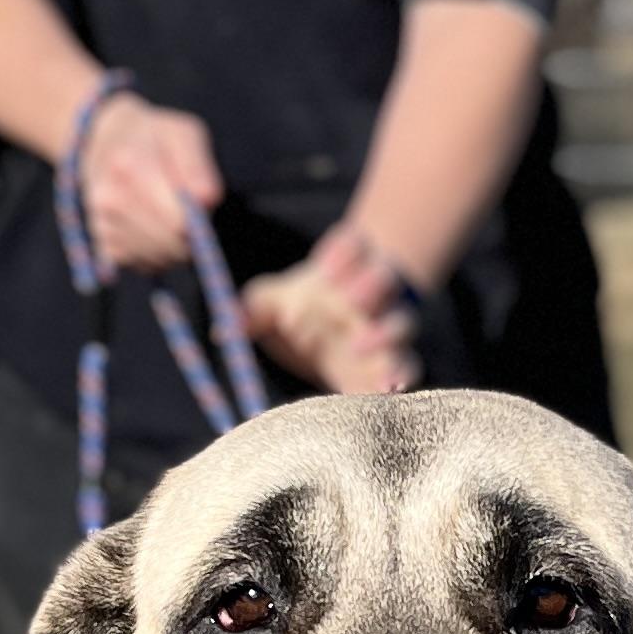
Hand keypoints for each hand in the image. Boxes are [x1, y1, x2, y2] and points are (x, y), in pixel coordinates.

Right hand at [72, 92, 223, 272]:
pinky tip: (154, 229)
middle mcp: (111, 199)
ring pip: (160, 259)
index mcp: (131, 167)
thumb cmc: (153, 137)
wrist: (102, 141)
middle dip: (190, 236)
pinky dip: (158, 254)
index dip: (199, 222)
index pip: (179, 221)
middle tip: (189, 214)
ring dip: (175, 247)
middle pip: (171, 244)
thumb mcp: (182, 133)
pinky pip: (145, 265)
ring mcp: (103, 224)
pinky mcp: (103, 245)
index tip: (200, 207)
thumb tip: (207, 201)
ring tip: (170, 217)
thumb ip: (197, 164)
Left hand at [241, 226, 420, 395]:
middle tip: (348, 300)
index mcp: (346, 267)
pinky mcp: (396, 362)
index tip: (323, 268)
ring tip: (358, 347)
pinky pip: (408, 365)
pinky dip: (400, 375)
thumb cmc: (295, 313)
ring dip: (384, 332)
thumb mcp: (270, 305)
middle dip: (370, 285)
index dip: (345, 252)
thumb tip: (224, 329)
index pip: (355, 245)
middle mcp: (373, 293)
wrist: (325, 343)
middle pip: (385, 278)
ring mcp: (388, 327)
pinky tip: (386, 388)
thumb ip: (250, 309)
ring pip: (401, 322)